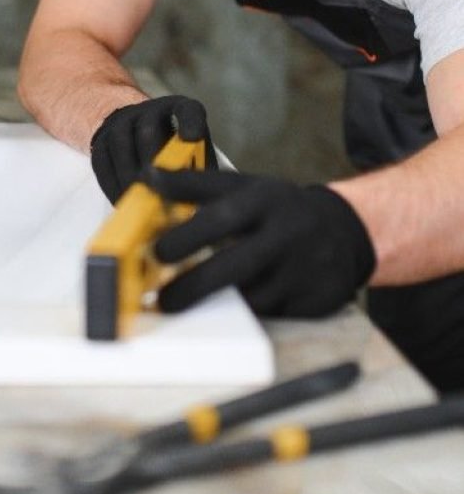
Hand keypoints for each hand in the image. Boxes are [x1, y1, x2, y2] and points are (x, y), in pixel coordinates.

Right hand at [90, 95, 215, 204]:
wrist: (131, 130)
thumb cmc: (174, 150)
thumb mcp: (192, 151)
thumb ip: (197, 172)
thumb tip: (200, 205)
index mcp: (180, 108)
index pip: (188, 110)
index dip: (190, 122)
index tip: (193, 138)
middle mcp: (149, 109)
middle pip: (148, 132)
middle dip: (153, 165)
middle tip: (160, 193)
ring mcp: (121, 122)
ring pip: (122, 146)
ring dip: (130, 178)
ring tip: (140, 205)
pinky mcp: (100, 139)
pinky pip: (102, 161)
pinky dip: (111, 184)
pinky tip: (122, 203)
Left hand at [146, 169, 375, 317]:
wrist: (346, 230)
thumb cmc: (278, 208)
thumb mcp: (244, 186)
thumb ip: (195, 184)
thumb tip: (147, 177)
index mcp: (263, 199)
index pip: (220, 217)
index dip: (185, 236)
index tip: (155, 253)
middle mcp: (285, 234)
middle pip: (233, 267)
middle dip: (192, 286)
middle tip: (160, 299)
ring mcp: (301, 271)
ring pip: (251, 298)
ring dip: (215, 306)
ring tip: (182, 307)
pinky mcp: (314, 301)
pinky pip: (271, 316)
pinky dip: (245, 316)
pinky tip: (225, 314)